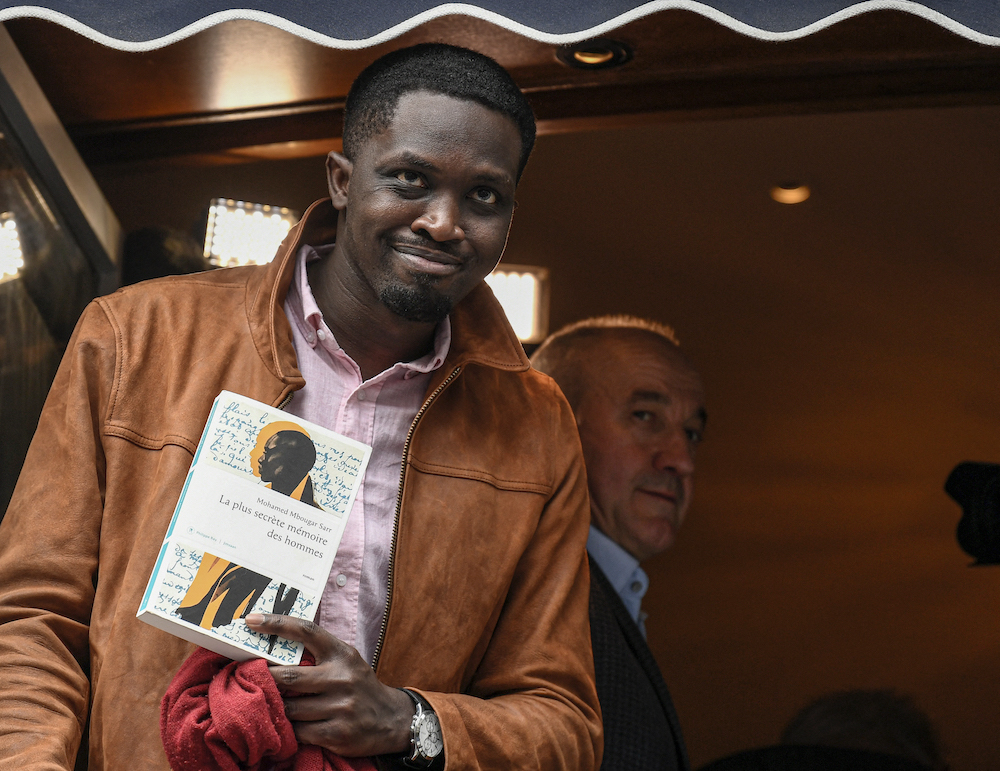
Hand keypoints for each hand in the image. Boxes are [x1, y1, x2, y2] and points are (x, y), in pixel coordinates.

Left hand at [245, 613, 414, 756]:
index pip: (306, 631)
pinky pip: (299, 732)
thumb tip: (275, 650)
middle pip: (288, 676)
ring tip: (275, 705)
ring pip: (290, 708)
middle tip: (251, 678)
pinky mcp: (337, 733)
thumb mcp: (346, 662)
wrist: (391, 720)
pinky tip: (293, 725)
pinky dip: (291, 729)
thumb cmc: (359, 686)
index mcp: (342, 654)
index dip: (277, 623)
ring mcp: (340, 707)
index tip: (251, 620)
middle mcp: (342, 678)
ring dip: (278, 708)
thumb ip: (318, 655)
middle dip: (266, 679)